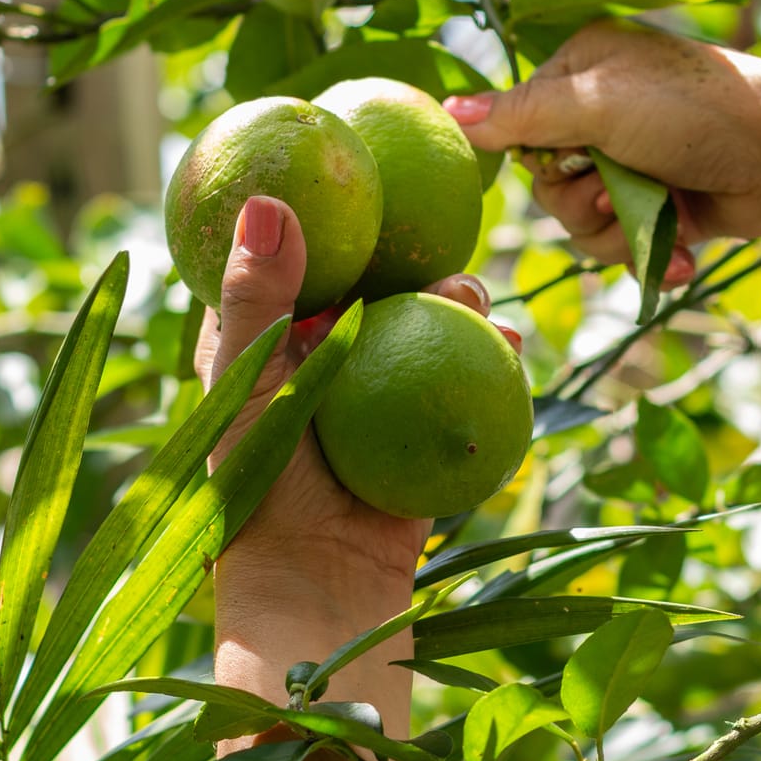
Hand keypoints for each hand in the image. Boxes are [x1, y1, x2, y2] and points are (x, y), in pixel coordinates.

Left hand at [198, 195, 520, 601]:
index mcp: (268, 348)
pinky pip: (466, 388)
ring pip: (428, 335)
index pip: (298, 264)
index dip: (328, 219)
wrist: (319, 584)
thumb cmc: (259, 490)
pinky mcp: (424, 437)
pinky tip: (513, 347)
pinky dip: (493, 364)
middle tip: (439, 249)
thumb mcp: (247, 383)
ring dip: (459, 308)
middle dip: (413, 262)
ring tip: (476, 297)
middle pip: (376, 292)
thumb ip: (258, 296)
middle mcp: (323, 368)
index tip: (363, 176)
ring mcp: (379, 403)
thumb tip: (267, 201)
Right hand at [444, 21, 760, 257]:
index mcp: (584, 67)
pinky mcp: (668, 206)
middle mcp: (607, 111)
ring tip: (664, 221)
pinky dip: (654, 256)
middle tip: (614, 194)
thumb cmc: (698, 114)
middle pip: (550, 184)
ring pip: (586, 224)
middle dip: (582, 205)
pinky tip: (686, 253)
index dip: (543, 160)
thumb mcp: (598, 105)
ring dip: (620, 234)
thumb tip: (449, 114)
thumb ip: (522, 115)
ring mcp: (639, 161)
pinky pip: (629, 246)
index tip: (573, 162)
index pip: (521, 126)